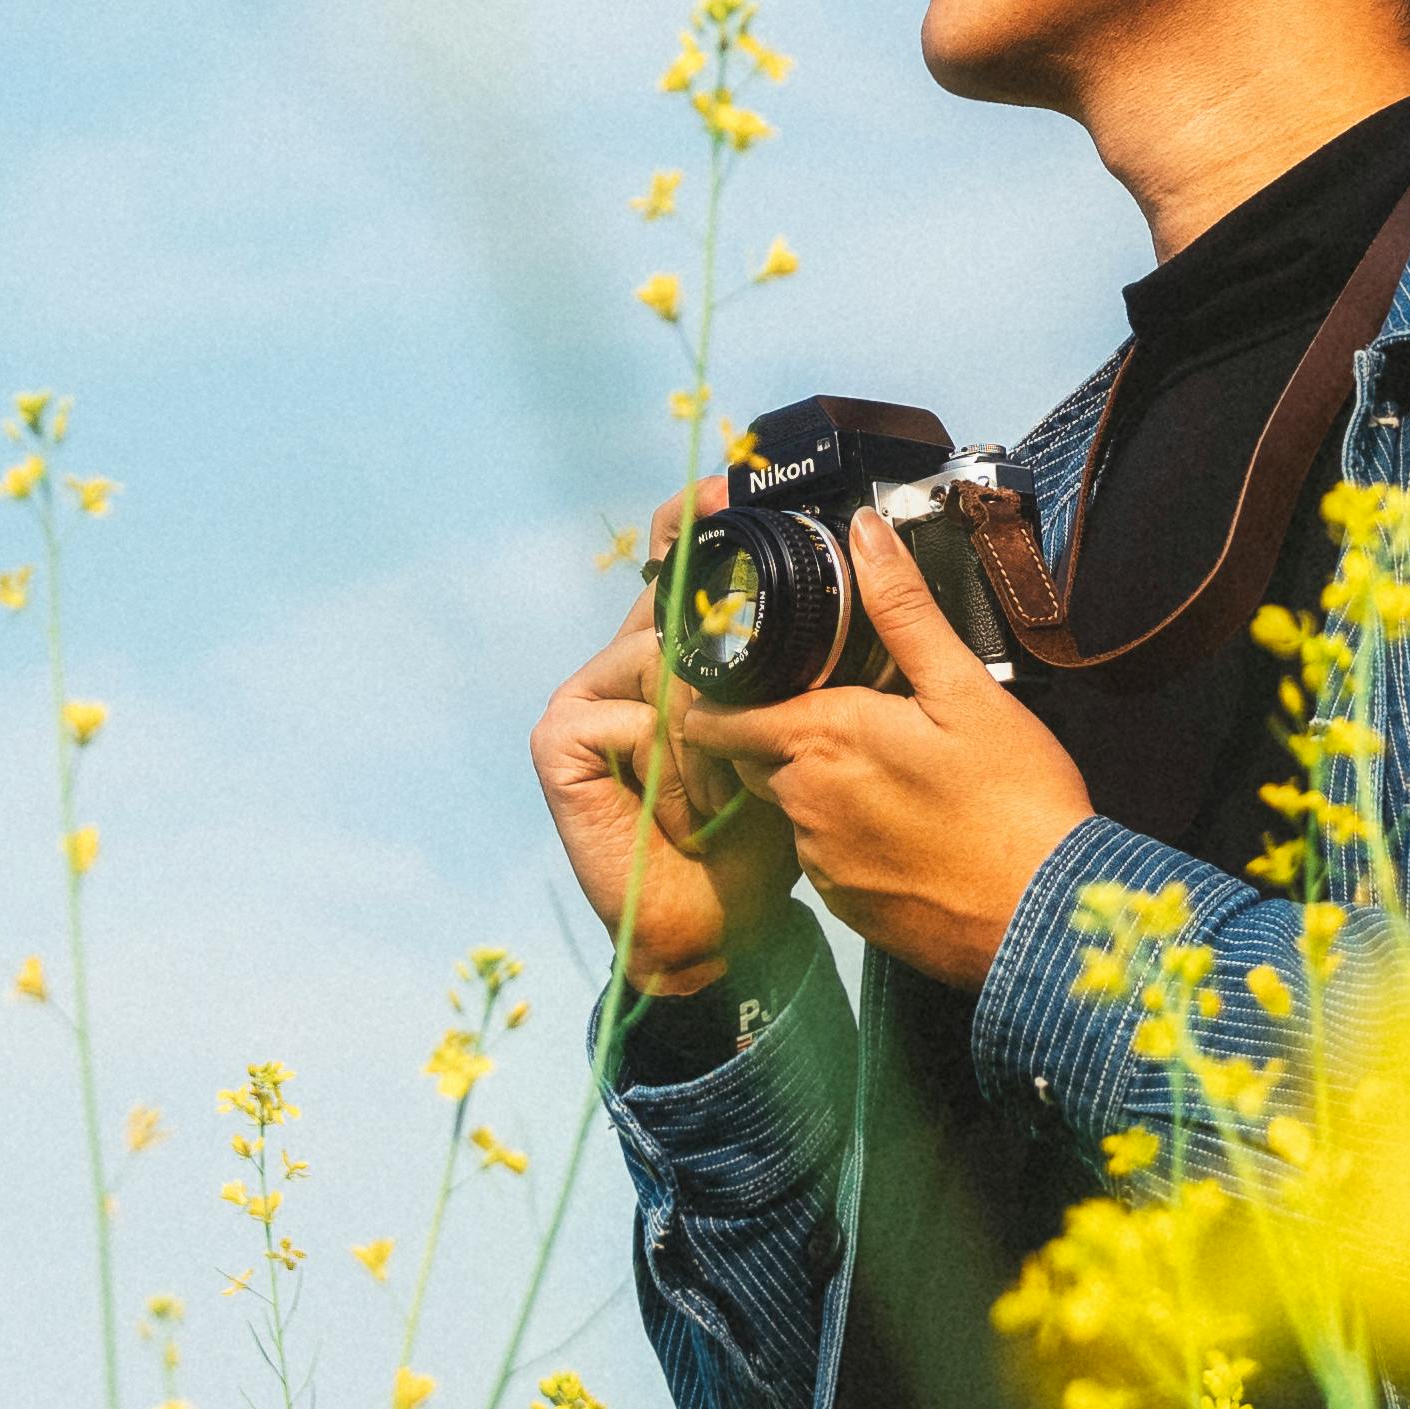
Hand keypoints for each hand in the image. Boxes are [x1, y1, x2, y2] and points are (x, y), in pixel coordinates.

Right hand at [532, 492, 805, 999]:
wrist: (720, 926)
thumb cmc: (758, 834)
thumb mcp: (799, 734)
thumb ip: (800, 666)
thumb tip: (850, 578)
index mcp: (678, 654)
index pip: (677, 564)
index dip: (694, 521)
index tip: (728, 482)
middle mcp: (627, 663)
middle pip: (667, 606)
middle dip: (719, 650)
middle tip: (754, 720)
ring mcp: (586, 698)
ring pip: (657, 662)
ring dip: (705, 737)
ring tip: (724, 799)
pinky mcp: (560, 739)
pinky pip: (625, 715)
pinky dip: (668, 766)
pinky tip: (684, 812)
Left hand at [692, 505, 1097, 994]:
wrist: (1044, 922)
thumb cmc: (1013, 802)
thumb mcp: (965, 690)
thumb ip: (904, 610)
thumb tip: (865, 531)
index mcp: (821, 740)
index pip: (717, 719)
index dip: (715, 697)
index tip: (739, 679)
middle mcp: (803, 804)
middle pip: (753, 759)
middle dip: (775, 735)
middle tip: (837, 712)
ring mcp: (821, 863)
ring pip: (790, 809)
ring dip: (816, 787)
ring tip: (885, 773)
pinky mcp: (846, 907)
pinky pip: (823, 858)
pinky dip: (846, 837)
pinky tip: (902, 828)